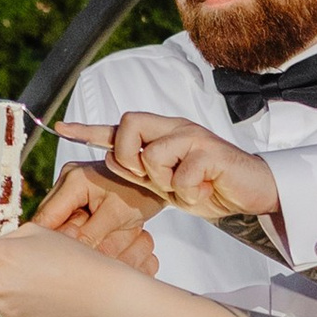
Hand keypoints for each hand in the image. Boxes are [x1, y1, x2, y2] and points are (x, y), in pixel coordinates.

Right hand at [36, 159, 160, 273]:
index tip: (53, 261)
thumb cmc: (141, 190)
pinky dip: (79, 236)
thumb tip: (70, 253)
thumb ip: (91, 234)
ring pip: (59, 225)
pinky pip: (71, 223)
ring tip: (86, 249)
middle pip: (49, 222)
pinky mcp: (78, 201)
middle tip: (74, 259)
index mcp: (73, 181)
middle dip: (61, 242)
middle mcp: (67, 183)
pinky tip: (90, 243)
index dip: (47, 241)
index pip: (46, 217)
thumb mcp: (117, 215)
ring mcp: (70, 191)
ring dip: (71, 240)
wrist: (154, 180)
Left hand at [49, 112, 279, 224]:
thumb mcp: (169, 184)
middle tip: (148, 178)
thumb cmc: (212, 186)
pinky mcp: (211, 153)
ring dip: (164, 181)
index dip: (89, 129)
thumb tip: (109, 161)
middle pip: (128, 124)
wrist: (254, 192)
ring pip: (153, 156)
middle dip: (128, 157)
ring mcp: (193, 137)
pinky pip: (181, 175)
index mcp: (162, 134)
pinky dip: (189, 191)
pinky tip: (204, 190)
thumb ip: (141, 174)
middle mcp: (174, 128)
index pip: (120, 127)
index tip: (62, 128)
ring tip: (187, 187)